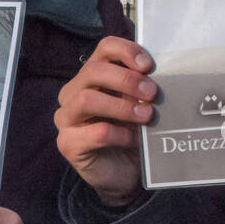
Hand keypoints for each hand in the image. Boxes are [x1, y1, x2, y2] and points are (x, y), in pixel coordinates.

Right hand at [55, 37, 155, 205]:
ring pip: (86, 99)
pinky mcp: (68, 143)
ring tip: (146, 116)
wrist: (123, 174)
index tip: (149, 66)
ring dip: (121, 106)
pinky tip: (135, 140)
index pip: (104, 49)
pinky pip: (95, 133)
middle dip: (126, 80)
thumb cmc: (131, 134)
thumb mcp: (139, 105)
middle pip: (93, 72)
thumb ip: (142, 88)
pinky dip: (120, 135)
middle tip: (152, 93)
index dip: (126, 51)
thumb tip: (158, 76)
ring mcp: (66, 118)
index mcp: (92, 77)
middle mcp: (73, 93)